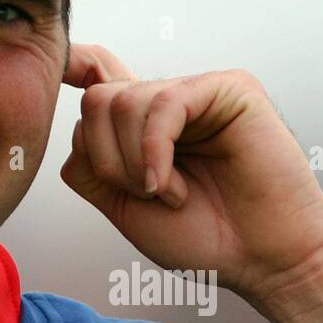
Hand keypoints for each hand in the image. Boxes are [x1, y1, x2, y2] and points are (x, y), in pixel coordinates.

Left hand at [59, 44, 322, 308]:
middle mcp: (166, 99)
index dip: (72, 62)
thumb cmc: (204, 236)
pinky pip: (162, 105)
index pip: (97, 72)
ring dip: (134, 165)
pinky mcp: (228, 88)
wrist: (265, 259)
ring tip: (170, 195)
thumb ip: (90, 164)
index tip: (58, 66)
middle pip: (95, 101)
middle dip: (106, 159)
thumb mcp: (122, 205)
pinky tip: (170, 187)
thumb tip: (73, 124)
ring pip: (121, 103)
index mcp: (140, 123)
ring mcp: (196, 91)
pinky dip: (154, 152)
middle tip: (146, 194)